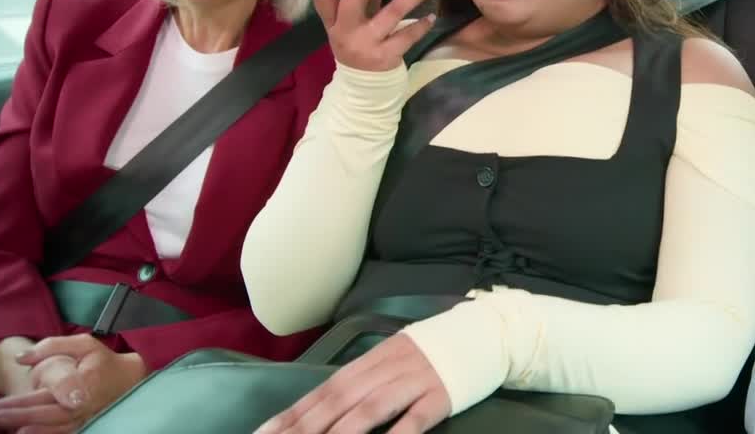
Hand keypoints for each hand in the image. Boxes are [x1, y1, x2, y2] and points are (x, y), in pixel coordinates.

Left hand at [0, 334, 146, 432]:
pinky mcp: (87, 425)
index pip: (44, 397)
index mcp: (83, 384)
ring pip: (52, 430)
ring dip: (26, 431)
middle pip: (44, 417)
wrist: (132, 378)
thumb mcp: (83, 343)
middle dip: (14, 419)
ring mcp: (86, 418)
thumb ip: (51, 346)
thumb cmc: (105, 361)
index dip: (17, 404)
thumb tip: (21, 358)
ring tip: (2, 429)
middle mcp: (84, 405)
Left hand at [255, 332, 450, 433]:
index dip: (295, 412)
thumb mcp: (398, 355)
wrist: (488, 330)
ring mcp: (415, 380)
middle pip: (340, 400)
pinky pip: (415, 418)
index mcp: (375, 358)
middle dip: (306, 427)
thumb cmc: (439, 347)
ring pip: (371, 409)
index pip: (326, 388)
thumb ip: (368, 376)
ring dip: (342, 433)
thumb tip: (332, 402)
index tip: (266, 432)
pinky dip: (397, 433)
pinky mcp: (442, 394)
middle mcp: (389, 367)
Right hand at [314, 0, 442, 71]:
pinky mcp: (385, 57)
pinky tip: (431, 16)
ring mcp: (365, 44)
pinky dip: (422, 24)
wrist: (363, 88)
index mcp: (331, 20)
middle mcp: (344, 31)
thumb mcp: (348, 26)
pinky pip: (408, 35)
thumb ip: (358, 1)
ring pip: (392, 11)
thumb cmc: (358, 46)